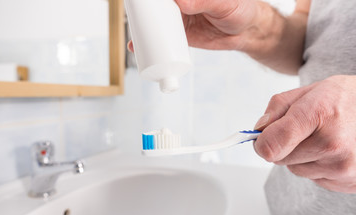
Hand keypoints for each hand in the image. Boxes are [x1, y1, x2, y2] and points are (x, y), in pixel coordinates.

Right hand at [127, 0, 258, 51]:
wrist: (246, 32)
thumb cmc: (239, 10)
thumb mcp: (223, 3)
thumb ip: (204, 1)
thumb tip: (180, 1)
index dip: (150, 1)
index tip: (140, 3)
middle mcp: (179, 2)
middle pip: (155, 6)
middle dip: (141, 10)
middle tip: (133, 18)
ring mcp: (177, 18)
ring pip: (153, 21)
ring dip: (139, 27)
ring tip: (133, 36)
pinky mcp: (178, 34)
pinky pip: (160, 38)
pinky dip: (147, 43)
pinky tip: (136, 46)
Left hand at [254, 75, 355, 192]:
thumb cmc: (344, 99)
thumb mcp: (308, 91)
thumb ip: (277, 108)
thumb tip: (258, 130)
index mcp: (318, 115)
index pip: (272, 144)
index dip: (260, 142)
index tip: (261, 138)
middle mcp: (332, 144)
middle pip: (278, 159)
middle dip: (282, 145)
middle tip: (302, 130)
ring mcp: (343, 167)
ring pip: (295, 170)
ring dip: (300, 157)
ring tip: (322, 138)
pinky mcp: (349, 183)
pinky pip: (314, 179)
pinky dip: (317, 166)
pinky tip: (333, 151)